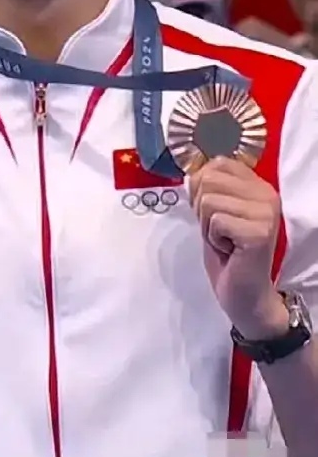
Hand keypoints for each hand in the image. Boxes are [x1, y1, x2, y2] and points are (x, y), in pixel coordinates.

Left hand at [190, 157, 288, 338]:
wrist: (244, 294)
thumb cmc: (228, 254)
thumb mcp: (214, 213)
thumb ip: (207, 189)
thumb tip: (190, 173)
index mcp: (258, 185)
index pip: (218, 163)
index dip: (202, 186)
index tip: (213, 211)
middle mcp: (267, 195)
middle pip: (208, 179)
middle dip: (201, 208)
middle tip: (218, 230)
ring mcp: (265, 213)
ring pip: (208, 200)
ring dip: (207, 225)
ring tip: (224, 240)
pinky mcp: (258, 232)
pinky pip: (215, 221)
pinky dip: (212, 238)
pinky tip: (229, 250)